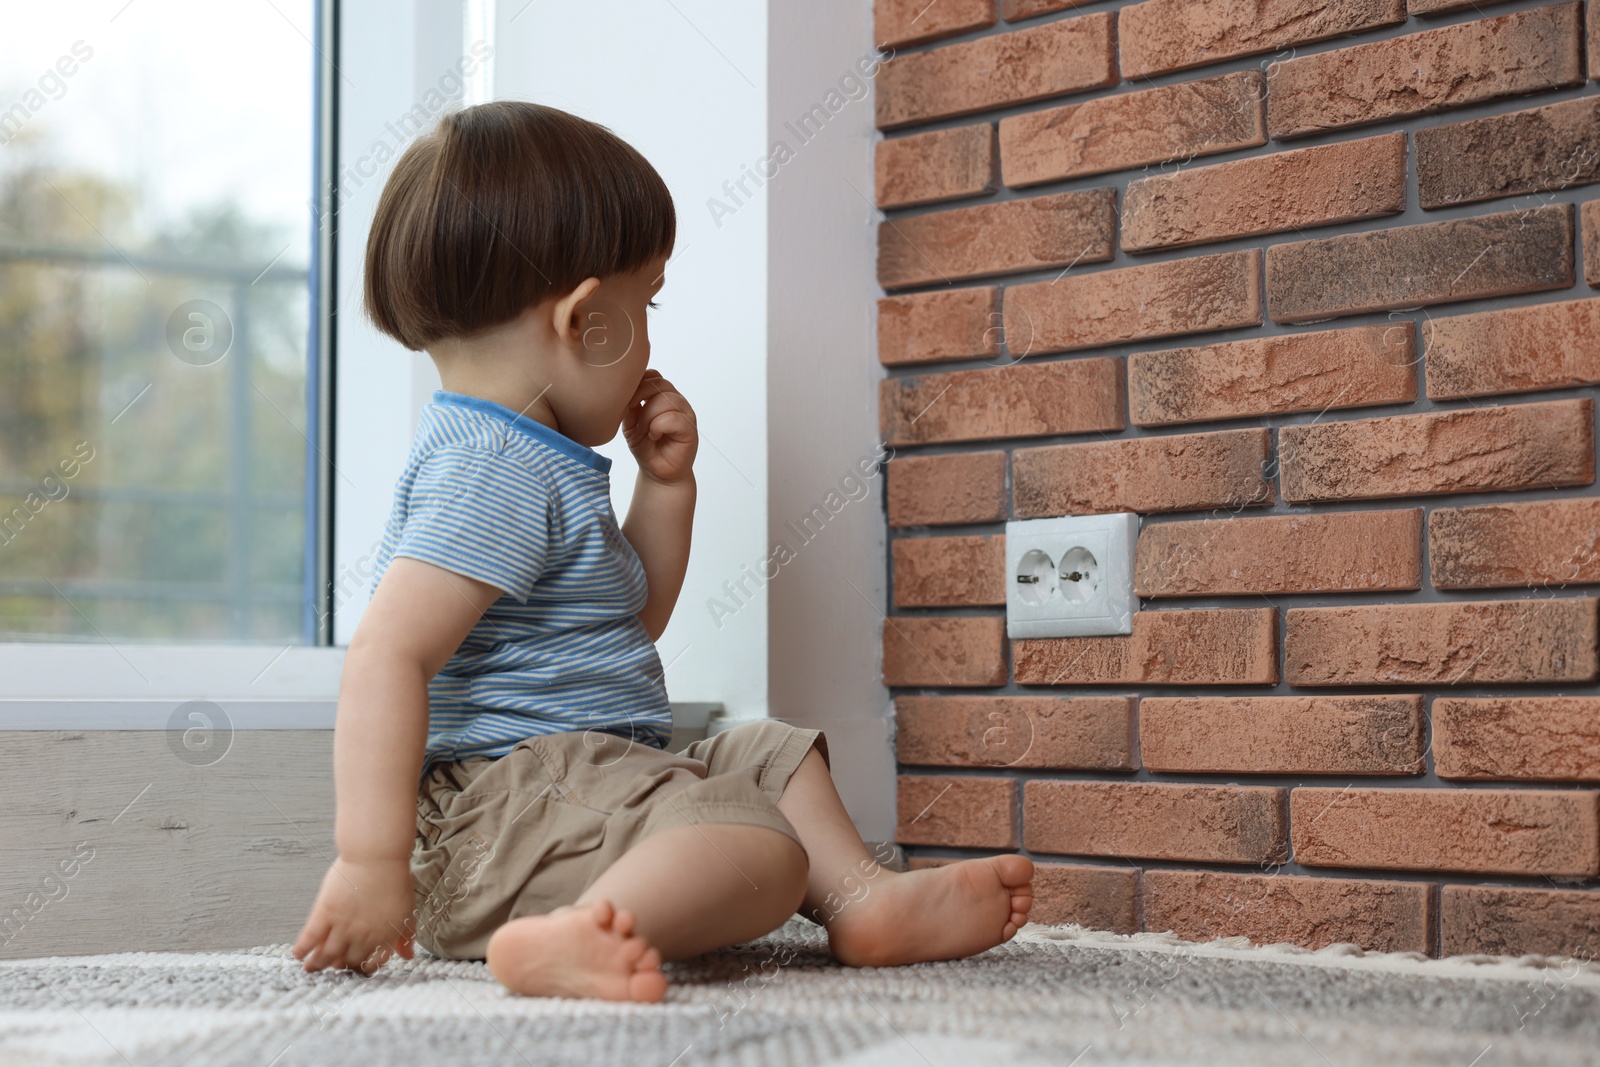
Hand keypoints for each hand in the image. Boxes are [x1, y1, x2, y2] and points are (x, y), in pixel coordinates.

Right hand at [292, 857, 415, 974]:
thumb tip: (408, 956)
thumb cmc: (394, 879)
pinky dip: (302, 949)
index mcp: (385, 936)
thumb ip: (406, 935)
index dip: (365, 968)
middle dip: (341, 966)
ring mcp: (343, 925)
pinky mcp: (325, 912)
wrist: (377, 856)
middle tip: (333, 966)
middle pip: (349, 961)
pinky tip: (298, 954)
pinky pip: (310, 937)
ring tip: (310, 968)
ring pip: (327, 954)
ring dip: (317, 964)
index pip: (373, 963)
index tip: (358, 968)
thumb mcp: (407, 909)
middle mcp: (364, 936)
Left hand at [623, 371, 696, 485]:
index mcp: (662, 395)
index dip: (638, 383)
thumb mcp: (630, 424)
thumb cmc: (646, 448)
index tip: (625, 400)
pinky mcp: (690, 428)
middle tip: (632, 416)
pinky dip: (658, 426)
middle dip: (640, 396)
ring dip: (648, 415)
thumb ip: (628, 406)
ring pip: (666, 399)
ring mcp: (685, 413)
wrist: (658, 473)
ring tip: (644, 430)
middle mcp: (675, 400)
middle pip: (659, 383)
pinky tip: (654, 435)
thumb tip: (623, 392)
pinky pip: (673, 418)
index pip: (652, 375)